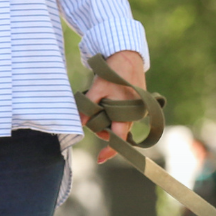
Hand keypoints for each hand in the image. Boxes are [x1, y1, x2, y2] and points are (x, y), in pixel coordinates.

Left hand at [84, 49, 148, 163]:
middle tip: (90, 115)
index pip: (119, 138)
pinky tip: (107, 101)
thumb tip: (80, 123)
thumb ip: (89, 107)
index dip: (110, 150)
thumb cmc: (113, 72)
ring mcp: (135, 111)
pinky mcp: (134, 105)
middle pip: (115, 132)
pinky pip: (121, 115)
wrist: (128, 56)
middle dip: (102, 129)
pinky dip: (112, 113)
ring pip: (117, 123)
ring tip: (100, 102)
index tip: (100, 159)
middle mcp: (134, 115)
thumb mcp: (97, 87)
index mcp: (127, 113)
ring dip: (107, 119)